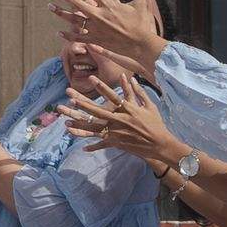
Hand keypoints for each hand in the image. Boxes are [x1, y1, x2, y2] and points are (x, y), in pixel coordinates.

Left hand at [51, 0, 164, 74]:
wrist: (141, 45)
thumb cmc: (142, 24)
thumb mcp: (141, 3)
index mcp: (109, 5)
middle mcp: (100, 16)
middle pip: (78, 3)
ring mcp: (96, 29)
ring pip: (74, 20)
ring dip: (61, 13)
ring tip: (50, 7)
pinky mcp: (96, 41)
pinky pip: (79, 38)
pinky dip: (68, 35)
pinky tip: (59, 32)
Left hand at [59, 73, 190, 173]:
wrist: (159, 143)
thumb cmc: (156, 123)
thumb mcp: (149, 106)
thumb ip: (138, 91)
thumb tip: (131, 78)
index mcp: (127, 109)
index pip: (111, 95)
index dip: (100, 87)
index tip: (91, 78)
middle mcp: (119, 120)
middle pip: (97, 111)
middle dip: (83, 105)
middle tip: (71, 100)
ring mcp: (117, 132)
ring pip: (95, 129)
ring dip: (80, 126)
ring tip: (67, 124)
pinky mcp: (117, 143)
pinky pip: (102, 144)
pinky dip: (93, 146)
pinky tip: (83, 148)